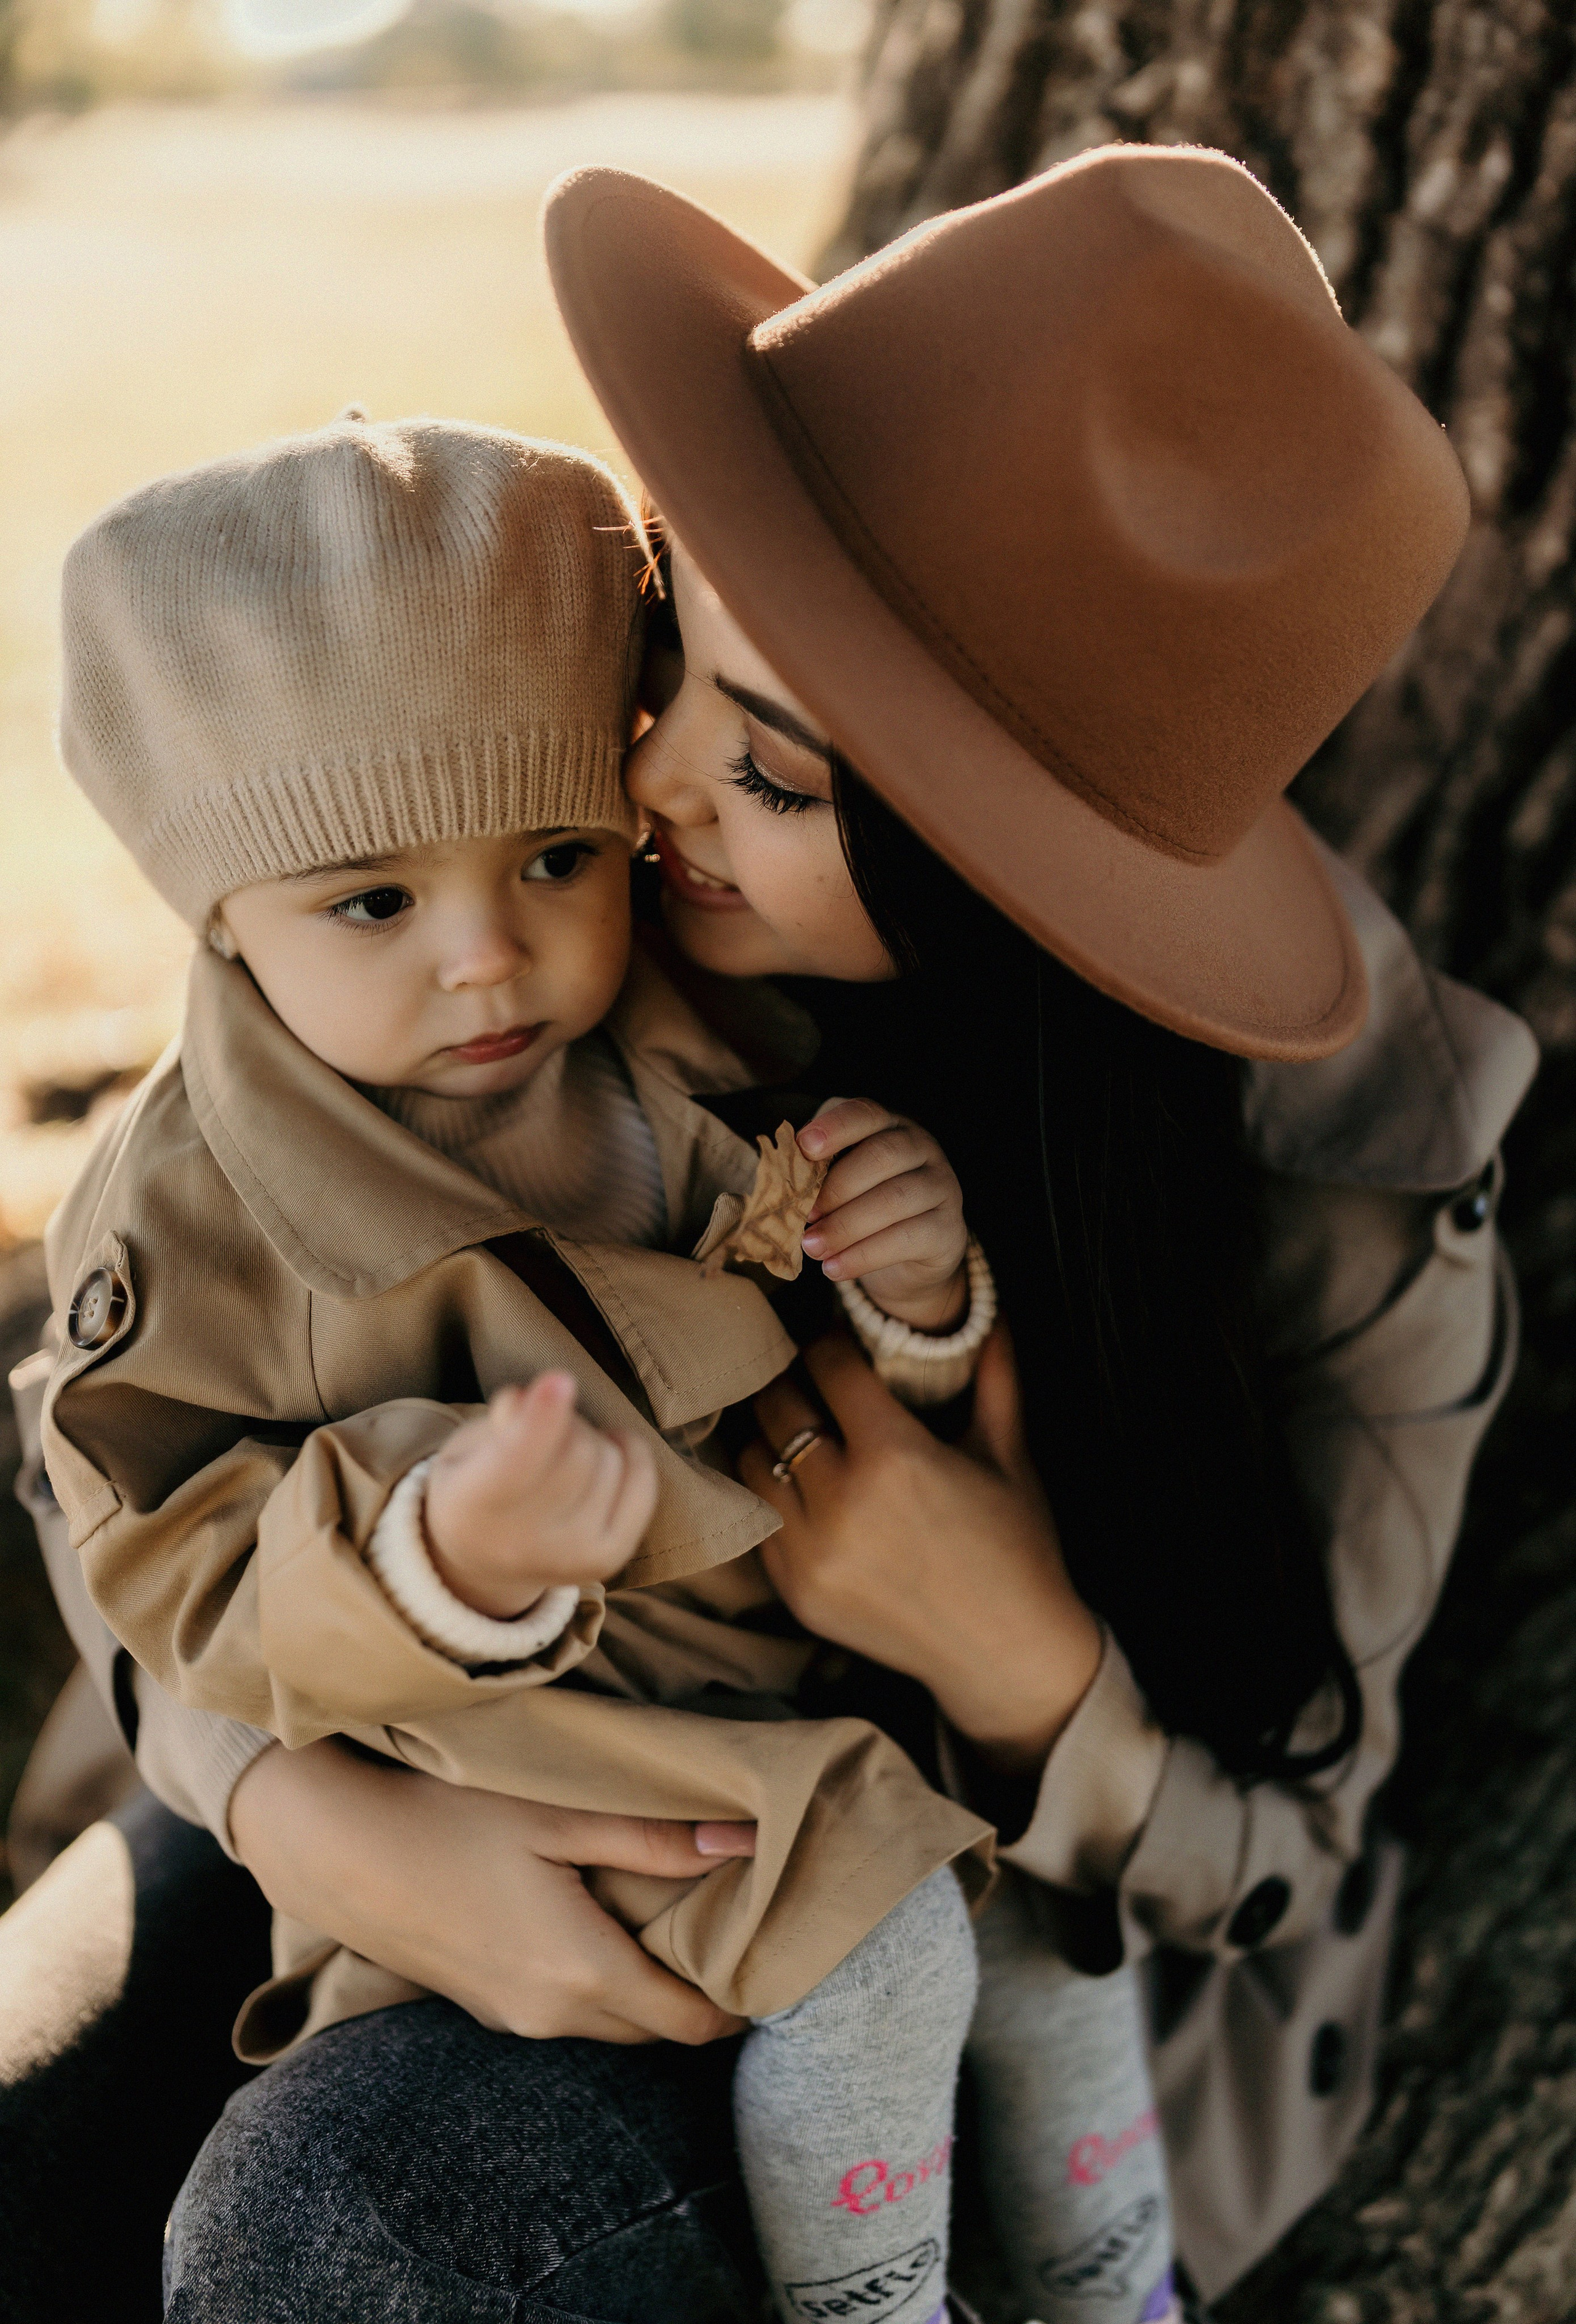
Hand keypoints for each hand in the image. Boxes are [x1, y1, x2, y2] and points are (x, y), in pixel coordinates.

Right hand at [230, 1739, 753, 2043]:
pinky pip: (564, 2007)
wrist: (331, 1848)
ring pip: (608, 2019)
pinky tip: (601, 1919)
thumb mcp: (560, 1816)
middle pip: (655, 2029)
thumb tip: (747, 1845)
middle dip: (699, 1991)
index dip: (741, 1997)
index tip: (770, 1950)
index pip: (693, 2025)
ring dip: (645, 1983)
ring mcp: (509, 2017)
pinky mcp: (483, 2002)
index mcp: (581, 1976)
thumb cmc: (448, 1817)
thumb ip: (655, 1838)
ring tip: (674, 1915)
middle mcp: (549, 2017)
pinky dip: (598, 1978)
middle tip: (732, 1925)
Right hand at [425, 1374, 657, 1618]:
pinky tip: (611, 1449)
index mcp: (471, 1507)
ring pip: (611, 1463)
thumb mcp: (467, 1448)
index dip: (543, 1417)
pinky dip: (633, 1457)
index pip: (517, 1459)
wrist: (482, 1560)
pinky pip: (643, 1488)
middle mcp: (521, 1543)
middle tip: (550, 1429)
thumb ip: (504, 1421)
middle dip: (569, 1424)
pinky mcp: (608, 1559)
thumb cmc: (474, 1486)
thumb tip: (543, 1393)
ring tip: (566, 1453)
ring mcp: (570, 1558)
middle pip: (577, 1452)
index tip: (560, 1378)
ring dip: (594, 1442)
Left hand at [742, 1329, 1102, 1773]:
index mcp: (896, 1455)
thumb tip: (990, 1308)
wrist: (1006, 1654)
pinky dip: (773, 1494)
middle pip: (776, 1406)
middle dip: (790, 1381)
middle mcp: (843, 1500)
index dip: (827, 1341)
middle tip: (807, 1378)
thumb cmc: (1016, 1548)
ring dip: (770, 1437)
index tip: (833, 1338)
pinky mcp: (796, 1591)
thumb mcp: (1008, 1454)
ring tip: (796, 1428)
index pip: (827, 1365)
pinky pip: (760, 1519)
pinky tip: (799, 1484)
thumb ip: (994, 1375)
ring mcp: (811, 1551)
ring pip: (752, 1460)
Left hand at [797, 1100, 967, 1330]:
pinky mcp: (948, 1229)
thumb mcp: (839, 1183)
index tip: (804, 1146)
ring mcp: (941, 1187)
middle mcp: (921, 1148)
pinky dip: (864, 1256)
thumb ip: (814, 1173)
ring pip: (895, 1199)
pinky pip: (907, 1238)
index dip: (835, 1127)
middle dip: (836, 1187)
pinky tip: (834, 1268)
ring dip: (845, 1226)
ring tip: (810, 1247)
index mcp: (888, 1125)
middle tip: (804, 1215)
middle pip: (883, 1155)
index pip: (865, 1114)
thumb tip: (775, 1180)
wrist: (909, 1259)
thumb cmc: (863, 1207)